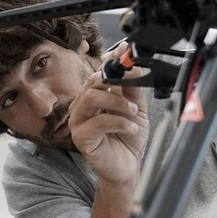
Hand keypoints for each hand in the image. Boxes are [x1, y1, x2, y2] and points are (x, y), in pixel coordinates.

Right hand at [68, 42, 149, 184]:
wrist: (128, 166)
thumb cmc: (128, 139)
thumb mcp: (137, 109)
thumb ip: (134, 90)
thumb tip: (134, 69)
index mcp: (95, 95)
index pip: (99, 71)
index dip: (112, 59)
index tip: (126, 51)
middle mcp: (83, 105)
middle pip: (93, 81)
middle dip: (116, 80)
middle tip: (134, 85)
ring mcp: (79, 120)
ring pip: (91, 97)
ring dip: (117, 102)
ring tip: (133, 112)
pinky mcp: (81, 137)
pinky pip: (97, 122)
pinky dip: (118, 122)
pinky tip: (130, 127)